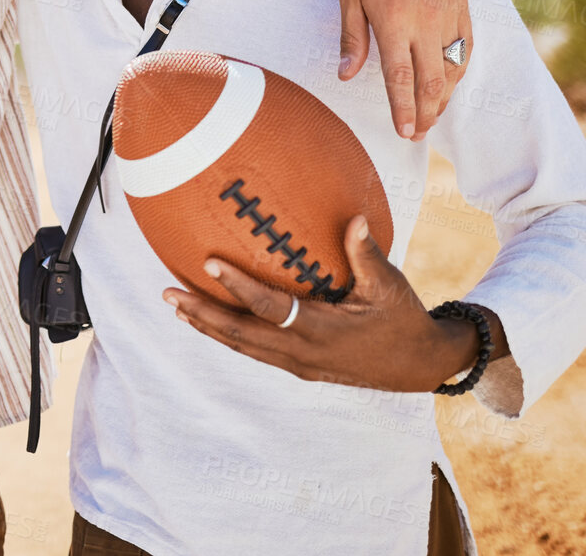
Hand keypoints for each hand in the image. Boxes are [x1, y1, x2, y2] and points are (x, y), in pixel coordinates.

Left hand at [163, 216, 480, 392]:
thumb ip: (365, 253)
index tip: (209, 264)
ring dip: (208, 326)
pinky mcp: (298, 366)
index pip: (268, 308)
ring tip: (177, 306)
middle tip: (168, 294)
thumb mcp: (389, 285)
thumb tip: (355, 218)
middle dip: (202, 314)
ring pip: (242, 346)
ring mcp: (298, 363)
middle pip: (240, 335)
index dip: (238, 287)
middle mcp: (301, 352)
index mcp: (321, 331)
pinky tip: (211, 319)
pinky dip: (229, 334)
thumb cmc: (403, 318)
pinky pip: (254, 350)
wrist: (417, 366)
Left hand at [337, 0, 469, 140]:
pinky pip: (465, 46)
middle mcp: (426, 20)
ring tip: (431, 114)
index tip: (405, 132)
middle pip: (431, 80)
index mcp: (394, 20)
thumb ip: (352, 39)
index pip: (401, 78)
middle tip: (417, 134)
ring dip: (444, 96)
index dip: (404, 109)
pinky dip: (459, 69)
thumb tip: (346, 75)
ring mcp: (449, 12)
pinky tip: (450, 82)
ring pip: (453, 67)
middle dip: (426, 112)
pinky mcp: (463, 3)